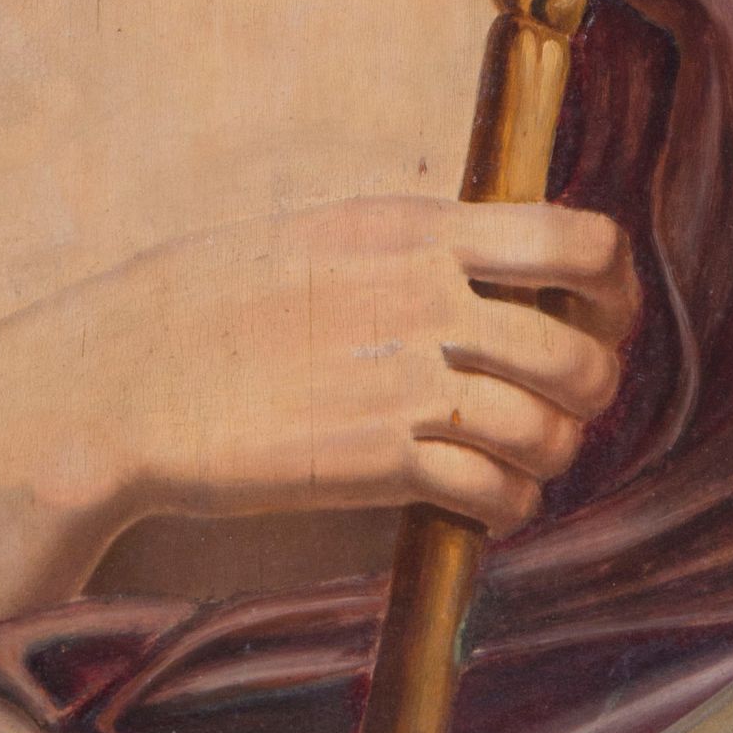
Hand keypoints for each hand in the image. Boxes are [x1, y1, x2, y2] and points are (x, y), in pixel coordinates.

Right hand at [0, 193, 638, 557]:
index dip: (609, 285)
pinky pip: (495, 492)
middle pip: (577, 349)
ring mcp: (401, 382)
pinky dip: (509, 504)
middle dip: (591, 385)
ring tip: (524, 454)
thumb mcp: (317, 236)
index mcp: (408, 228)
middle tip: (566, 400)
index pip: (576, 239)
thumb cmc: (207, 303)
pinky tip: (485, 497)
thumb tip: (489, 260)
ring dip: (553, 452)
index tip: (594, 309)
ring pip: (547, 428)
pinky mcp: (377, 461)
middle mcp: (420, 298)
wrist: (123, 378)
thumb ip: (408, 245)